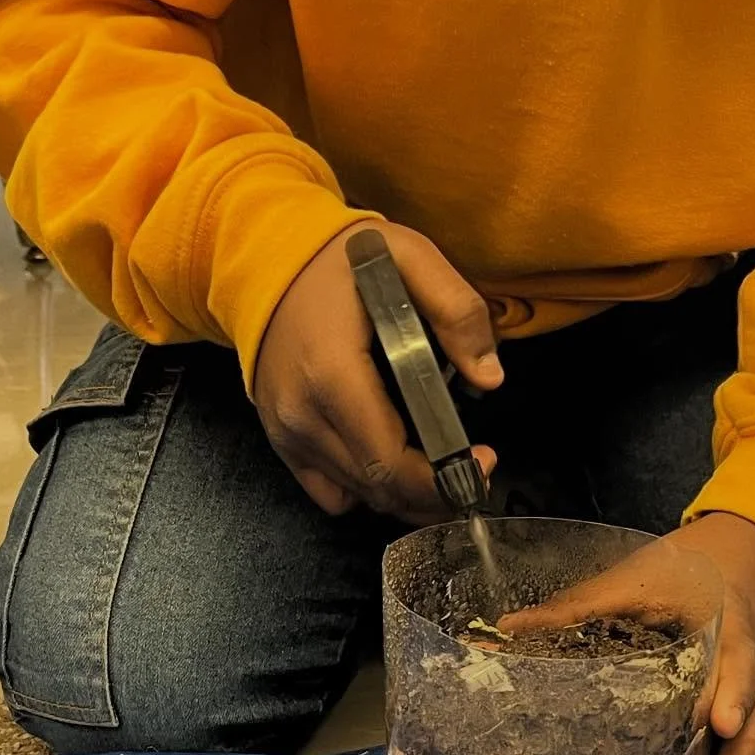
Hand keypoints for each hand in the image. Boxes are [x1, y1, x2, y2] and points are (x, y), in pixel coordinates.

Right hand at [253, 221, 500, 521]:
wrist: (265, 257)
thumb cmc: (341, 261)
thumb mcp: (411, 258)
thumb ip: (457, 312)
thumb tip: (489, 376)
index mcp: (332, 374)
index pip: (391, 463)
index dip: (442, 479)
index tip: (483, 460)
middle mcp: (302, 415)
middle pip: (379, 489)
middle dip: (436, 492)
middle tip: (474, 468)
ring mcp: (287, 432)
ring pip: (359, 497)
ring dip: (407, 494)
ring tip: (443, 467)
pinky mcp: (282, 439)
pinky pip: (330, 492)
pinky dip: (367, 490)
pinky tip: (393, 463)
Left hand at [501, 512, 754, 754]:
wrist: (748, 562)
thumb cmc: (684, 573)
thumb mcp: (636, 579)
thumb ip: (579, 606)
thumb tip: (506, 629)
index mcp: (729, 626)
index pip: (737, 661)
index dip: (732, 692)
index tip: (716, 724)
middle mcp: (752, 670)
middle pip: (754, 726)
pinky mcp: (752, 726)